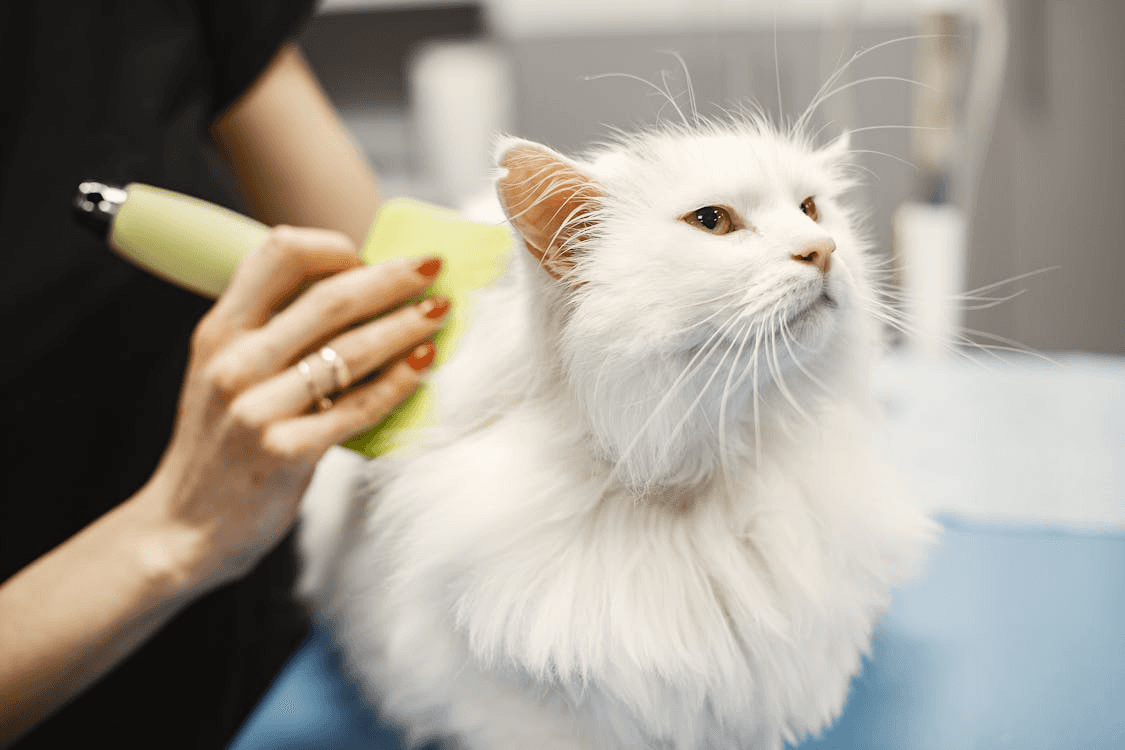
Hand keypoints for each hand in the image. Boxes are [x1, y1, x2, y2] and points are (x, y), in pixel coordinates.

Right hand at [140, 226, 447, 592]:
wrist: (182, 529)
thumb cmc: (220, 445)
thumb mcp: (224, 374)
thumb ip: (271, 333)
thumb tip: (355, 292)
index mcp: (220, 331)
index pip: (278, 255)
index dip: (333, 248)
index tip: (370, 256)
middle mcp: (235, 363)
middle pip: (329, 298)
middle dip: (392, 278)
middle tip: (433, 269)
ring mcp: (257, 409)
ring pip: (351, 350)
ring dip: (406, 325)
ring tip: (441, 310)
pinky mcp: (286, 452)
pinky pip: (359, 406)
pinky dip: (400, 381)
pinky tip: (425, 363)